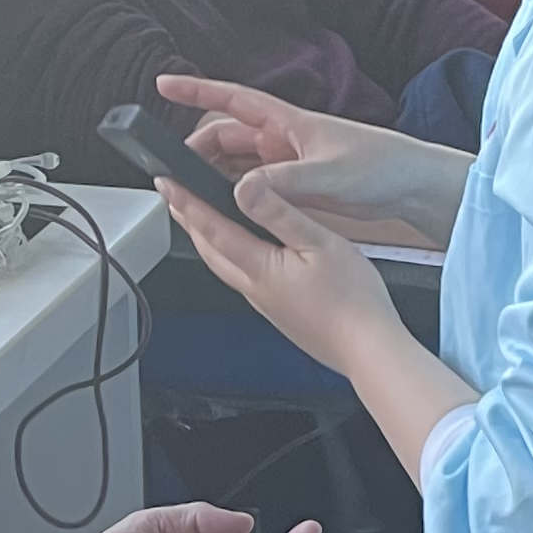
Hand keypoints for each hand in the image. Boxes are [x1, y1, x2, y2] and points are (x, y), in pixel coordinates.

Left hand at [153, 150, 413, 378]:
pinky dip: (230, 256)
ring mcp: (264, 304)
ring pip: (223, 266)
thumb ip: (278, 214)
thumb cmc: (353, 301)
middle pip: (208, 251)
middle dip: (188, 221)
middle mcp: (253, 289)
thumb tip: (244, 189)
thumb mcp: (319, 242)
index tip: (164, 183)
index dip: (185, 203)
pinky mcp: (278, 312)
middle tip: (173, 196)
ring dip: (206, 239)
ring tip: (199, 218)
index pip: (210, 229)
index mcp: (259, 268)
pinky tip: (243, 250)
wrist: (368, 350)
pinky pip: (243, 278)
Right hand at [158, 73, 470, 244]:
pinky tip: (225, 211)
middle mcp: (283, 139)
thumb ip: (283, 183)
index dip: (196, 91)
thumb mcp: (328, 175)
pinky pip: (254, 188)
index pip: (232, 100)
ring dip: (214, 176)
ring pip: (237, 166)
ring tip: (191, 194)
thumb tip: (240, 189)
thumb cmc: (381, 167)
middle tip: (174, 173)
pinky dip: (236, 197)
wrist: (413, 186)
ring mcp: (288, 163)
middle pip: (225, 138)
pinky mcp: (296, 187)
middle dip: (197, 151)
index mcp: (289, 123)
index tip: (163, 85)